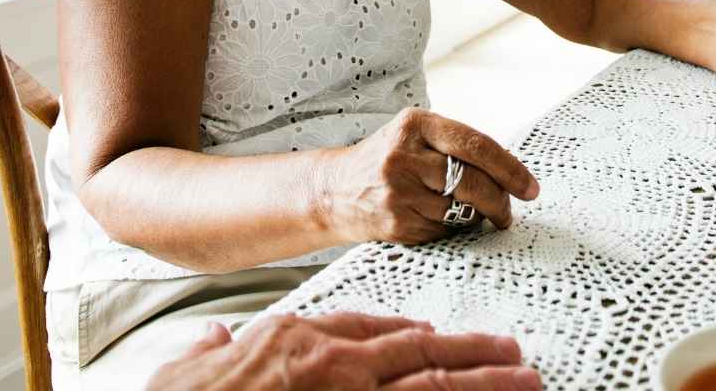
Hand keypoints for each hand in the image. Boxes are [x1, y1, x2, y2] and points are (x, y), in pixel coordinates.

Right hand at [151, 313, 540, 389]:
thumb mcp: (186, 369)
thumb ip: (208, 351)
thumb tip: (214, 339)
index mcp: (295, 340)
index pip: (366, 330)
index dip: (408, 334)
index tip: (435, 336)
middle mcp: (333, 368)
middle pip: (420, 354)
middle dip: (472, 355)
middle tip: (515, 355)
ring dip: (486, 387)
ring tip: (529, 383)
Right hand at [316, 109, 538, 244]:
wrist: (334, 190)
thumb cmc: (388, 159)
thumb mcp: (415, 135)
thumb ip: (456, 145)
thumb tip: (512, 172)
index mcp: (415, 124)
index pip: (475, 145)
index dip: (510, 169)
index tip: (530, 188)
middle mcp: (404, 155)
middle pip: (473, 182)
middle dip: (500, 201)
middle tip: (508, 212)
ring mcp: (398, 191)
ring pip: (461, 210)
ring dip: (478, 217)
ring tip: (477, 215)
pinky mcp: (396, 223)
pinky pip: (442, 230)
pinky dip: (452, 229)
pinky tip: (441, 220)